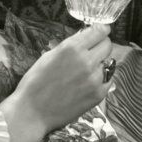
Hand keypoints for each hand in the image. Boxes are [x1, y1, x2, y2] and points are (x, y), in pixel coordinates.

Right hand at [0, 24, 112, 141]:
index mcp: (72, 48)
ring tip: (84, 72)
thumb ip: (70, 45)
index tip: (101, 31)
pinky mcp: (98, 94)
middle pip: (108, 45)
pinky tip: (87, 83)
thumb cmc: (35, 83)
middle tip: (92, 51)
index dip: (101, 29)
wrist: (32, 112)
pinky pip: (108, 80)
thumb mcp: (49, 55)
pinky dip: (102, 79)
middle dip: (101, 45)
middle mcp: (86, 61)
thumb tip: (85, 37)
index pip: (99, 31)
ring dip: (99, 64)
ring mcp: (95, 79)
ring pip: (108, 63)